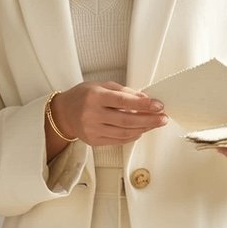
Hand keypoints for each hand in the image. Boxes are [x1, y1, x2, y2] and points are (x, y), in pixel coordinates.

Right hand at [51, 80, 167, 147]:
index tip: (158, 105)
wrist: (63, 114)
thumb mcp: (102, 86)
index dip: (142, 104)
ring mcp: (92, 130)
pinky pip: (119, 140)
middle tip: (162, 118)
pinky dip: (133, 136)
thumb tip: (145, 99)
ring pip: (124, 132)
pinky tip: (141, 130)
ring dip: (144, 128)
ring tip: (155, 124)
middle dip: (149, 120)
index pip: (122, 101)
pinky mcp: (94, 141)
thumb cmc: (83, 96)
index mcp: (94, 97)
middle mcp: (92, 114)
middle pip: (126, 120)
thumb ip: (124, 91)